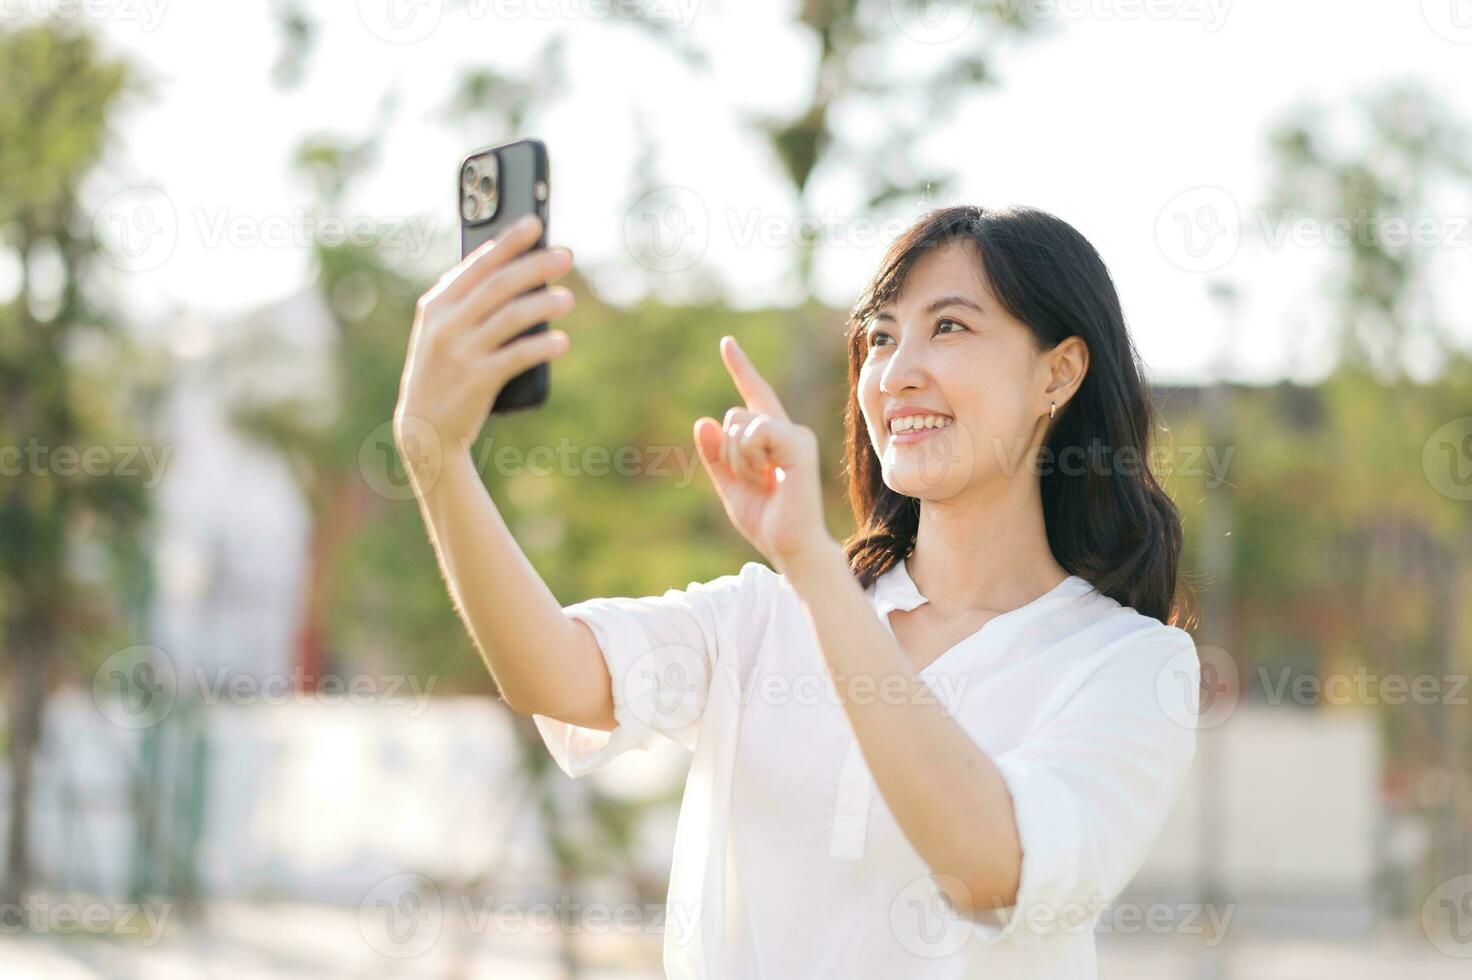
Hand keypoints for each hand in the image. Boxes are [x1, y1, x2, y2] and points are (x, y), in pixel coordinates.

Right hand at [394, 214, 574, 483]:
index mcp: (436, 306)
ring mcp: (461, 352)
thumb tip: (505, 266)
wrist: (424, 429)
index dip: (508, 242)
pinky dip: (542, 346)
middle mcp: (446, 324)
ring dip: (543, 304)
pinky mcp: (477, 380)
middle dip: (535, 266)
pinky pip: (517, 356)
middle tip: (566, 256)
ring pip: (511, 317)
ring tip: (568, 299)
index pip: (477, 265)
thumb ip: (463, 302)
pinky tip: (561, 341)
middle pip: (499, 285)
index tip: (535, 223)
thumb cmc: (442, 372)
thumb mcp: (440, 332)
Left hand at [693, 336, 833, 572]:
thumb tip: (704, 421)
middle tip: (753, 480)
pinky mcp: (799, 445)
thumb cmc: (766, 520)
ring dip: (738, 458)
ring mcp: (795, 435)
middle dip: (728, 451)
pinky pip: (756, 432)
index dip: (740, 367)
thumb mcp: (729, 485)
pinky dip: (749, 457)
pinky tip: (768, 477)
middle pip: (734, 414)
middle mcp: (786, 430)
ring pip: (741, 423)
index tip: (727, 342)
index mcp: (771, 438)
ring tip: (762, 482)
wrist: (790, 546)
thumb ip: (715, 455)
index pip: (753, 395)